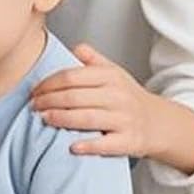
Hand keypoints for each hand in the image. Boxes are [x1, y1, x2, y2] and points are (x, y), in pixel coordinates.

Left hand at [30, 43, 193, 169]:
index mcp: (110, 77)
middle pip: (75, 97)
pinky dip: (88, 146)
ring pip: (87, 118)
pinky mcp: (130, 141)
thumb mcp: (114, 73)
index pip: (71, 77)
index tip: (34, 91)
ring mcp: (125, 119)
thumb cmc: (129, 97)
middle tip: (33, 106)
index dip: (48, 84)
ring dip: (61, 119)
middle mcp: (118, 96)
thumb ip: (93, 60)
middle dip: (49, 101)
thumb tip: (75, 47)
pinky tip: (71, 146)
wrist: (160, 123)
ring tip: (43, 119)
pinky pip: (106, 144)